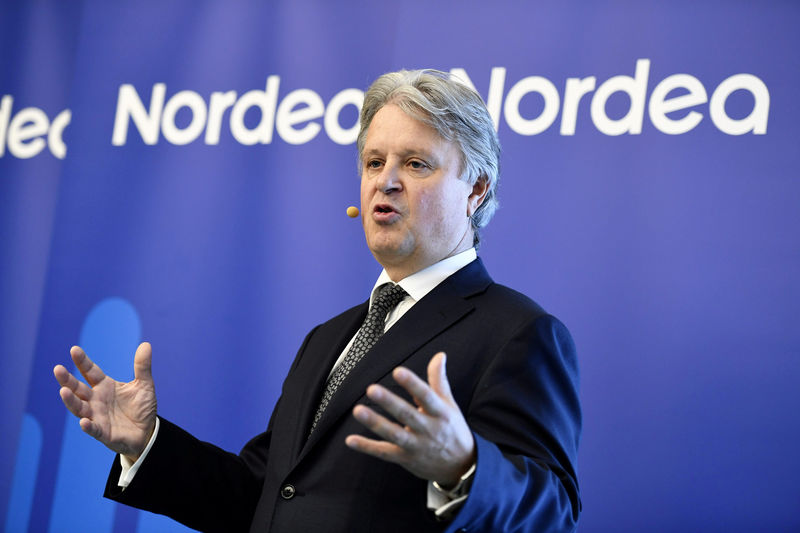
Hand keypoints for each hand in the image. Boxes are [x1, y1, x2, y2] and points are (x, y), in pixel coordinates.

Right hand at [53, 342, 157, 461]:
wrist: (147, 431)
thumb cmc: (141, 407)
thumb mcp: (144, 384)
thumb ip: (142, 366)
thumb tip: (146, 344)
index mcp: (104, 386)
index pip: (90, 371)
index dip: (82, 362)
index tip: (74, 349)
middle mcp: (96, 400)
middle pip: (78, 389)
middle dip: (67, 380)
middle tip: (57, 369)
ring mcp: (97, 416)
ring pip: (80, 408)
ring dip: (71, 401)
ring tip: (63, 391)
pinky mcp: (103, 433)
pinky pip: (93, 429)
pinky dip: (88, 426)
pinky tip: (84, 421)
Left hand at [345, 352, 474, 486]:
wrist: (462, 467)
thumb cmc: (453, 429)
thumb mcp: (449, 405)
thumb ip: (439, 380)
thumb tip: (440, 355)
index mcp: (441, 413)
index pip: (427, 396)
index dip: (412, 384)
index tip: (398, 371)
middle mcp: (429, 430)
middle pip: (407, 414)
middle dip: (389, 402)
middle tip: (371, 388)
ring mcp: (417, 446)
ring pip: (394, 434)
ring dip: (375, 423)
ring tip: (358, 410)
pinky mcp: (406, 459)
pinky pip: (384, 453)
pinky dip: (367, 447)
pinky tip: (350, 440)